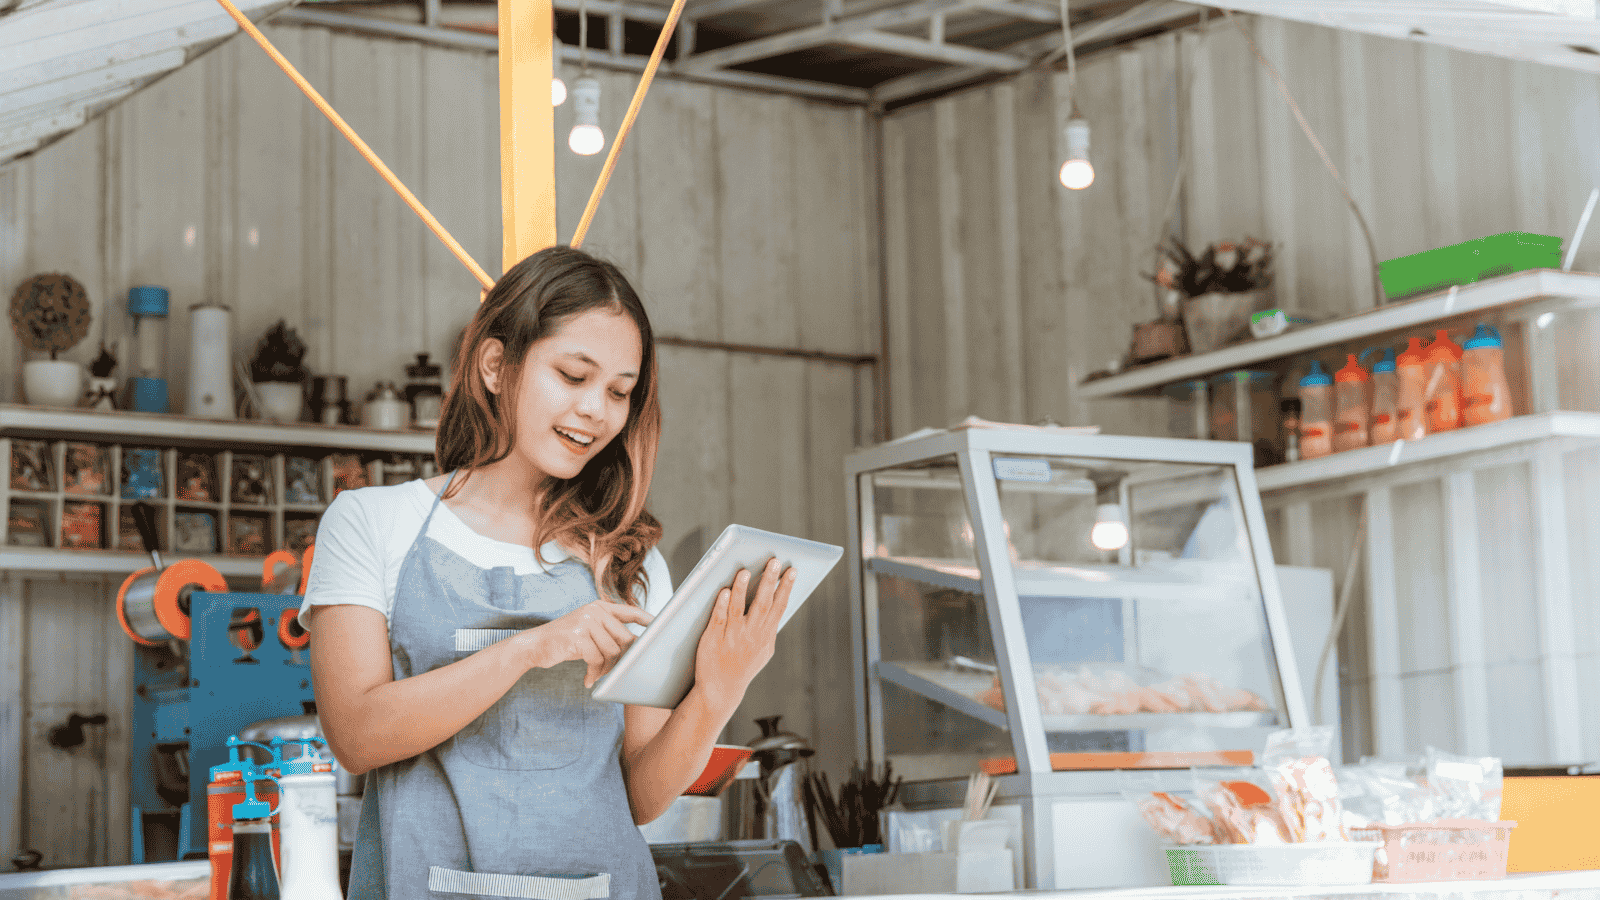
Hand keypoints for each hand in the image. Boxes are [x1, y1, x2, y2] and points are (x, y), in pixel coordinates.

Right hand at [526, 599, 653, 687]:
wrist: (535, 645)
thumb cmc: (566, 641)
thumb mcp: (589, 631)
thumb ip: (609, 633)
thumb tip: (636, 647)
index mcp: (600, 606)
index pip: (630, 611)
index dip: (647, 619)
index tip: (660, 628)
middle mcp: (594, 610)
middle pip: (625, 638)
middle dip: (622, 659)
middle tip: (614, 672)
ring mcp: (585, 621)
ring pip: (612, 651)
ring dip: (607, 669)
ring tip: (597, 675)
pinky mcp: (577, 635)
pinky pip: (596, 659)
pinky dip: (594, 673)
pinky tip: (588, 680)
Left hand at [692, 558, 795, 701]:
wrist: (721, 690)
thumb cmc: (742, 665)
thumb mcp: (763, 650)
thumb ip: (769, 627)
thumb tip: (775, 600)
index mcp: (766, 636)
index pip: (778, 607)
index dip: (786, 588)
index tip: (792, 570)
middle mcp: (751, 636)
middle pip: (762, 604)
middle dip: (769, 582)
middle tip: (774, 561)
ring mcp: (732, 638)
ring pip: (738, 608)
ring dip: (742, 589)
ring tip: (745, 571)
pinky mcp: (713, 640)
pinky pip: (718, 619)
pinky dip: (722, 604)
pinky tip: (724, 591)